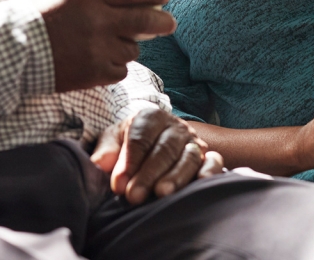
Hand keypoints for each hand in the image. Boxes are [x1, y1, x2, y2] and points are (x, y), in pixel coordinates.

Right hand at [15, 0, 173, 92]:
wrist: (10, 54)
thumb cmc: (27, 15)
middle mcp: (99, 21)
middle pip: (146, 20)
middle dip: (164, 21)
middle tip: (169, 22)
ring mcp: (99, 49)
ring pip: (133, 48)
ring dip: (131, 45)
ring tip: (121, 43)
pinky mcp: (95, 74)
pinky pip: (120, 70)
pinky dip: (117, 66)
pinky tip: (106, 60)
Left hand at [90, 107, 224, 203]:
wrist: (152, 147)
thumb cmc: (129, 146)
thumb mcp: (114, 142)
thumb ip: (106, 151)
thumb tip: (98, 165)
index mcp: (151, 117)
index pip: (141, 135)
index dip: (129, 160)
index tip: (118, 184)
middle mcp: (176, 127)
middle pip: (164, 148)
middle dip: (148, 173)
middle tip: (133, 196)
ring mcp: (194, 142)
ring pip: (188, 157)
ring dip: (176, 176)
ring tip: (161, 194)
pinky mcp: (209, 158)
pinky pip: (214, 163)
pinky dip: (210, 172)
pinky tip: (199, 185)